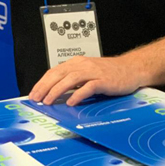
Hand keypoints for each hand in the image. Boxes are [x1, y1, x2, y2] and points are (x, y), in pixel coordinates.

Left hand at [29, 54, 144, 105]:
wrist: (130, 69)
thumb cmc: (109, 73)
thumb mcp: (87, 73)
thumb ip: (73, 80)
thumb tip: (54, 93)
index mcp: (77, 62)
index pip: (55, 71)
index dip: (42, 82)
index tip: (33, 94)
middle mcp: (83, 64)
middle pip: (60, 73)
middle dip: (45, 87)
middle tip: (36, 99)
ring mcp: (94, 71)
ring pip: (71, 79)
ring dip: (57, 90)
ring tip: (49, 101)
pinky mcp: (104, 80)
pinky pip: (88, 87)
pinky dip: (78, 94)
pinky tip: (71, 102)